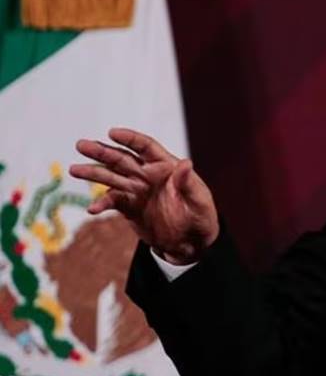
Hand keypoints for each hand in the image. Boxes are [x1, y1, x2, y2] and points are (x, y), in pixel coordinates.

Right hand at [69, 128, 218, 263]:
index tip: (112, 133)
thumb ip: (189, 184)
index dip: (130, 139)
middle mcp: (148, 175)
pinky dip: (102, 204)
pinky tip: (92, 209)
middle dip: (102, 151)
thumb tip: (186, 162)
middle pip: (122, 159)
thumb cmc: (200, 217)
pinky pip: (113, 202)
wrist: (190, 242)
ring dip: (94, 173)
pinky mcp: (129, 207)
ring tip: (74, 169)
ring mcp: (137, 190)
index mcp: (166, 166)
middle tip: (81, 145)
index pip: (146, 147)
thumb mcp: (199, 201)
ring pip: (112, 177)